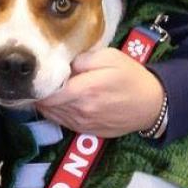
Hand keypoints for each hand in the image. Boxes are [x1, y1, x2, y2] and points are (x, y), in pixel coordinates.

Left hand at [35, 48, 164, 137]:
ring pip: (52, 115)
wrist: (151, 104)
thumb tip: (62, 64)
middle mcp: (80, 110)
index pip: (47, 93)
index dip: (37, 84)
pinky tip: (60, 100)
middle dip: (40, 92)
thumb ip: (82, 59)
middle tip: (39, 79)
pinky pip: (62, 122)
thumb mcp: (110, 56)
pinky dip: (56, 112)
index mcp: (85, 90)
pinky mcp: (86, 131)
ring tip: (48, 88)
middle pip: (46, 105)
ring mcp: (83, 124)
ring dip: (47, 103)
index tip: (35, 73)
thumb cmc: (131, 76)